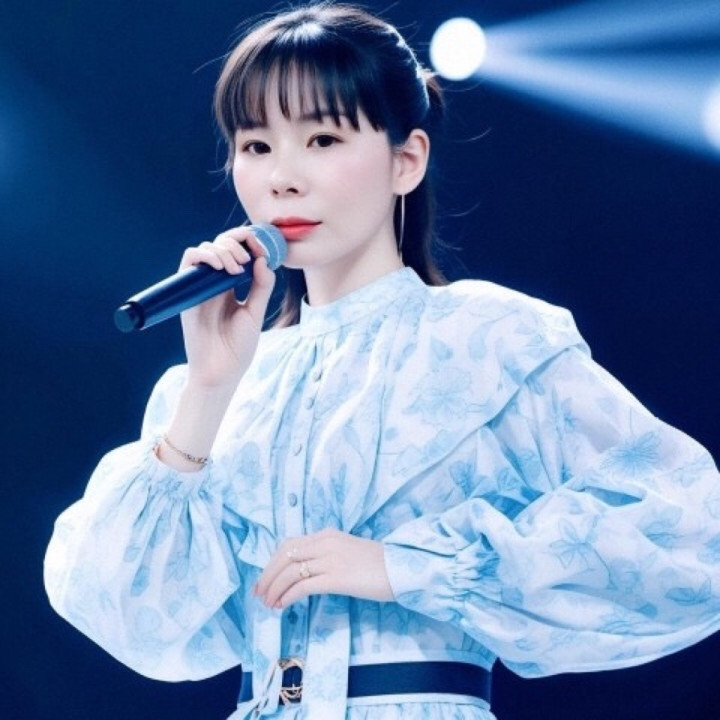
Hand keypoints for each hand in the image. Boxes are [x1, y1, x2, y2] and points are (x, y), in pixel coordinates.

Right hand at [178, 226, 275, 387]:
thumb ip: (262, 286)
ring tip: (236, 268)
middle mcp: (214, 283)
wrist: (219, 372)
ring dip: (223, 250)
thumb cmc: (237, 348)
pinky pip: (189, 261)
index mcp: (231, 287)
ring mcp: (200, 287)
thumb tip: (263, 259)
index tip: (261, 247)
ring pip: (206, 249)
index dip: (248, 242)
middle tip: (247, 259)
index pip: (236, 252)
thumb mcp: (255, 313)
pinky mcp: (188, 293)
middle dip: (237, 242)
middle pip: (221, 245)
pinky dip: (205, 256)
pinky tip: (221, 268)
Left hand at [255, 529, 394, 608]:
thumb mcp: (347, 550)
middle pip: (284, 556)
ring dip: (274, 588)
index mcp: (326, 535)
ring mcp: (330, 559)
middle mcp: (325, 543)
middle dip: (267, 575)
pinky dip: (288, 596)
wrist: (402, 568)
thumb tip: (304, 571)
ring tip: (269, 603)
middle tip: (259, 593)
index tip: (264, 579)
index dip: (272, 562)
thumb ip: (326, 554)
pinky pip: (303, 586)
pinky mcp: (337, 578)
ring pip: (290, 571)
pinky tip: (283, 605)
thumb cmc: (378, 564)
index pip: (289, 544)